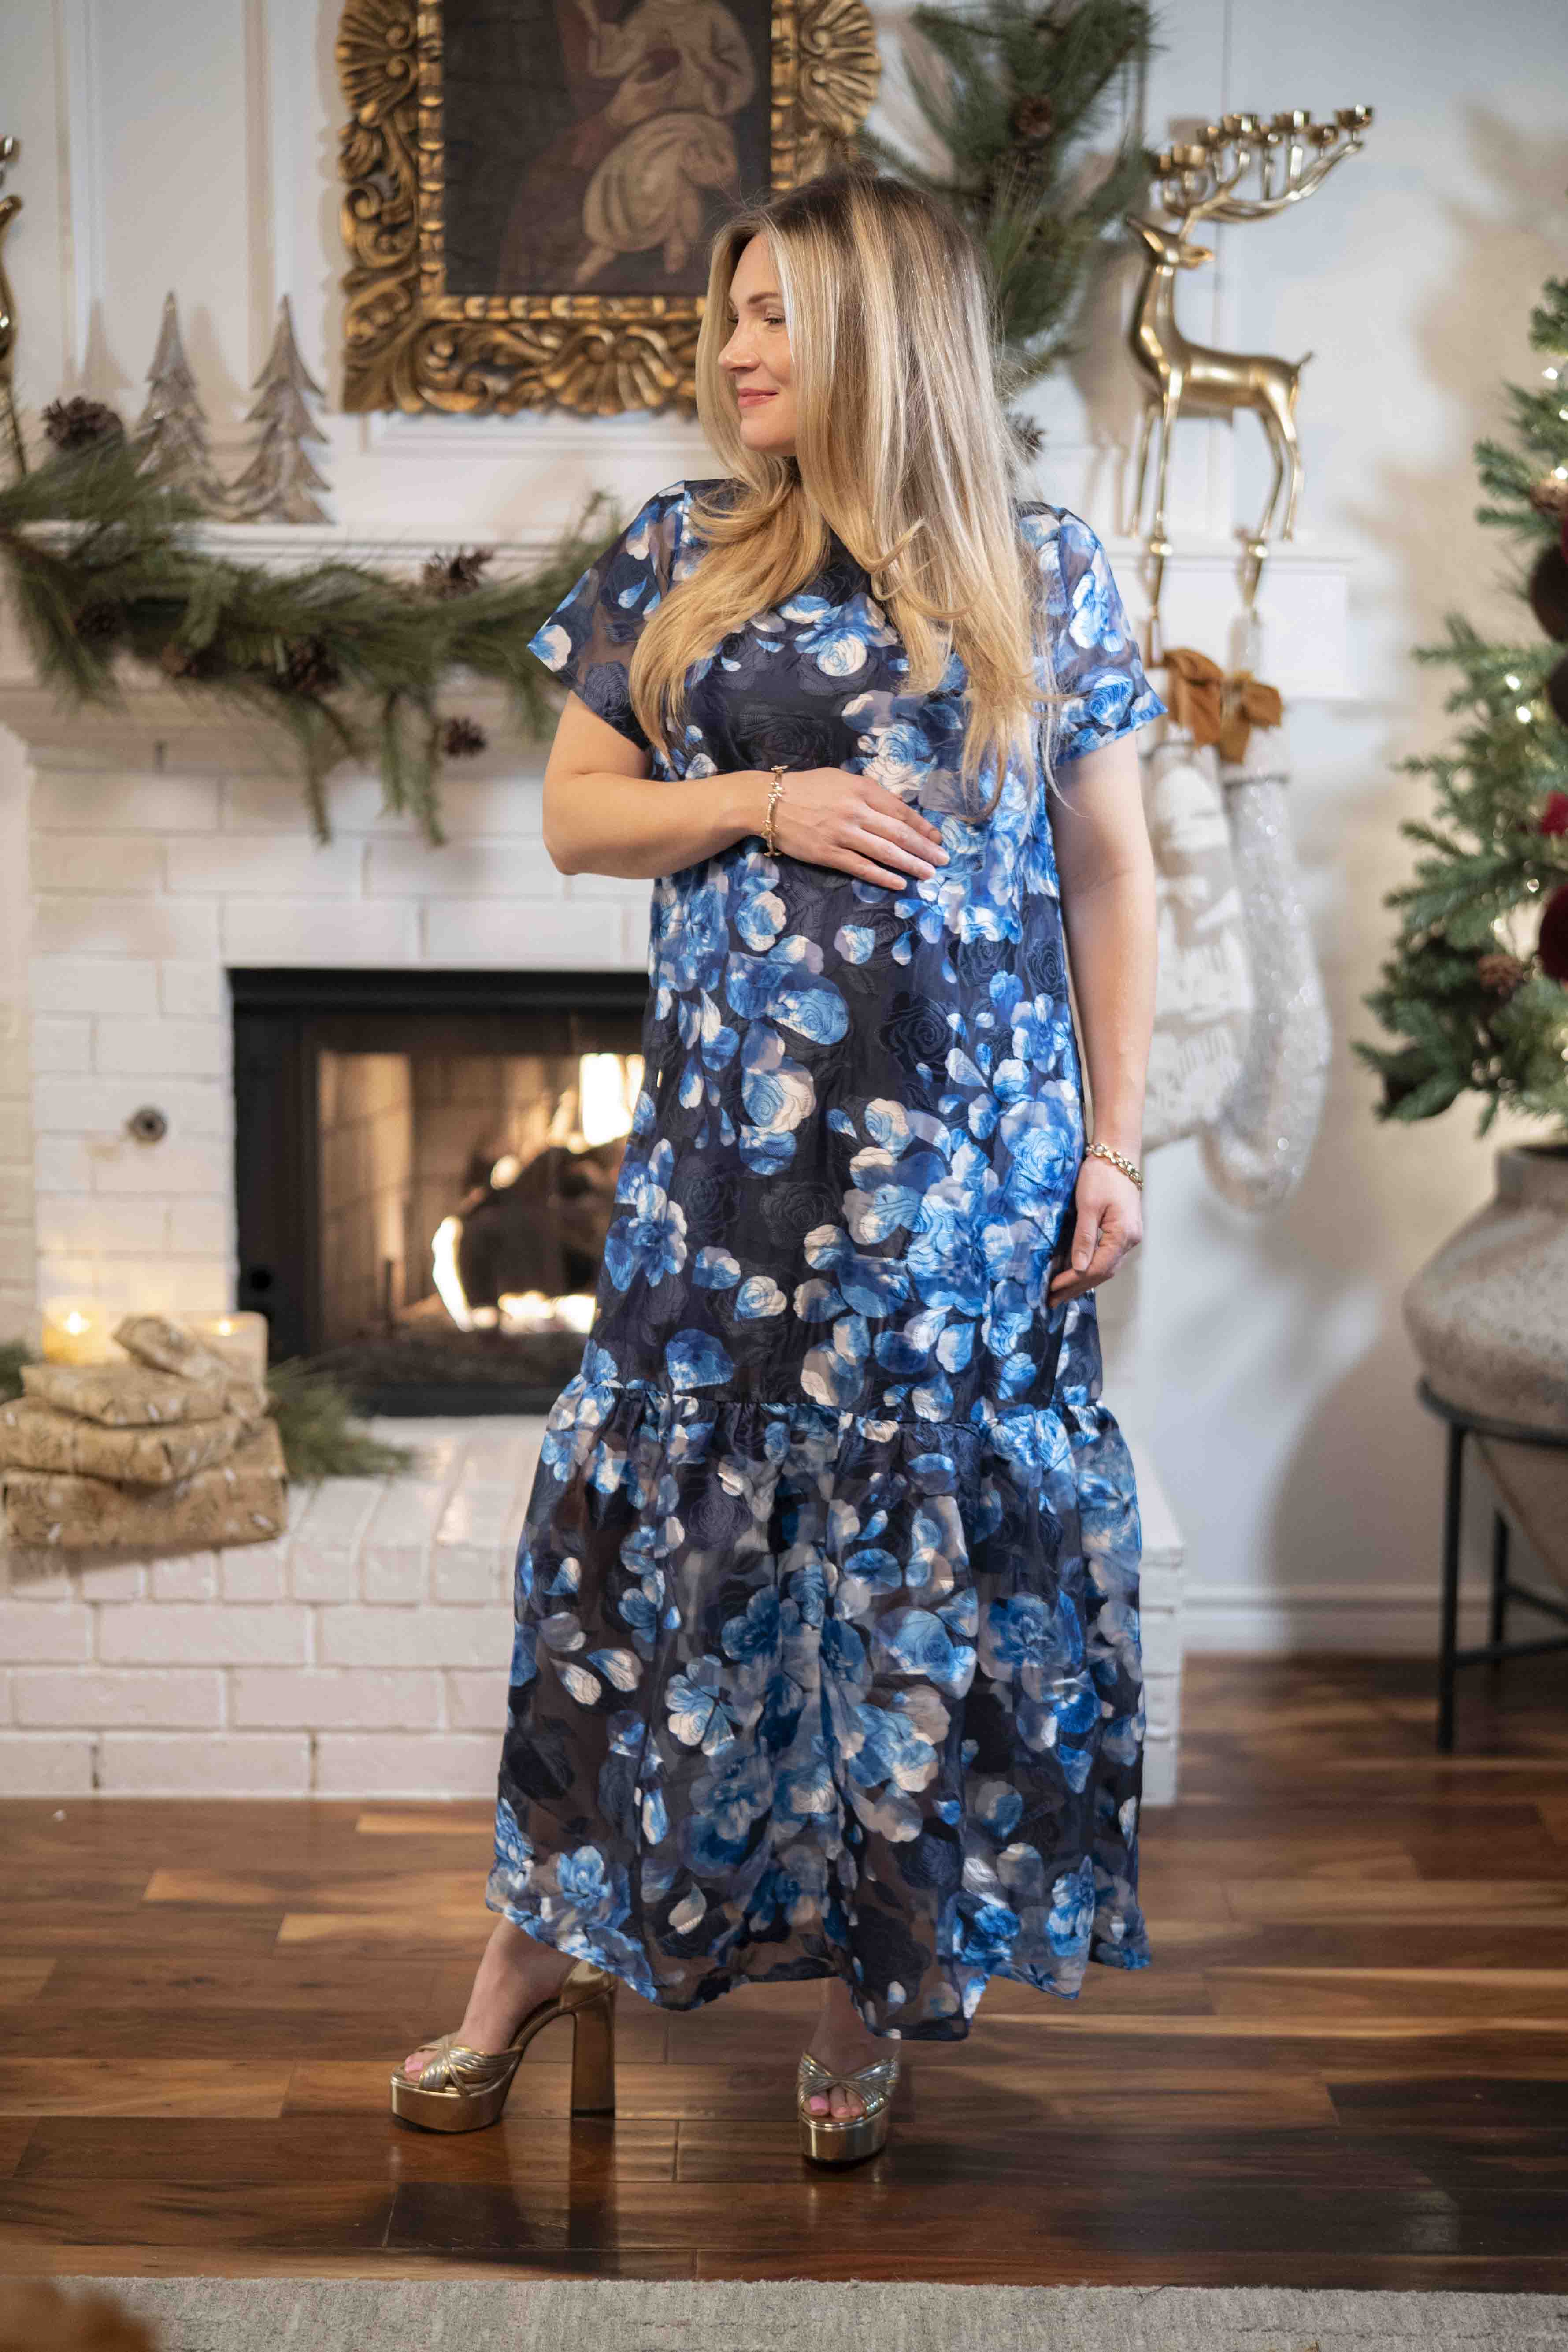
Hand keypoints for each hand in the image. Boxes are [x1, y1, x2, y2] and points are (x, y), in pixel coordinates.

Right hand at [769, 767, 948, 888]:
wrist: (768, 802)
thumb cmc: (806, 788)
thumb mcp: (840, 779)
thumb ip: (867, 793)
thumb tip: (894, 809)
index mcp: (861, 789)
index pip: (900, 810)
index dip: (922, 826)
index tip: (937, 838)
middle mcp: (855, 811)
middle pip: (898, 832)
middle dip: (924, 848)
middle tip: (943, 860)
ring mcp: (842, 834)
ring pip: (885, 851)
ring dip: (910, 864)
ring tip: (928, 873)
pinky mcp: (828, 853)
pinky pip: (861, 867)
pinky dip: (882, 876)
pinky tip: (899, 883)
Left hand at [1046, 1151, 1142, 1305]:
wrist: (1119, 1155)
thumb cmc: (1102, 1176)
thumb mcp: (1088, 1206)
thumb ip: (1084, 1238)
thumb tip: (1080, 1268)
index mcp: (1123, 1235)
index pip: (1097, 1268)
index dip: (1074, 1281)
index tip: (1053, 1289)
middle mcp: (1131, 1240)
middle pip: (1104, 1273)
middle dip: (1078, 1287)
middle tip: (1054, 1300)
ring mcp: (1131, 1236)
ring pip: (1107, 1267)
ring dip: (1085, 1281)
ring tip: (1063, 1292)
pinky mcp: (1125, 1231)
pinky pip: (1109, 1257)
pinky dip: (1093, 1268)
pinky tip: (1080, 1273)